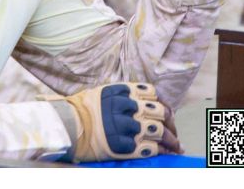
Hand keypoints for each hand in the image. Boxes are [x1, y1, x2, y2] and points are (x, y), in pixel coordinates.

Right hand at [55, 83, 177, 160]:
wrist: (68, 127)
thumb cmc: (84, 110)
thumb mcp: (103, 93)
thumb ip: (125, 95)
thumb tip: (148, 101)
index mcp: (119, 91)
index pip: (151, 92)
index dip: (162, 102)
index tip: (166, 111)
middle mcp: (124, 106)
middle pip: (158, 110)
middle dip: (169, 121)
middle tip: (173, 130)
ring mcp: (124, 126)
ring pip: (157, 130)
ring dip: (169, 138)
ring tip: (174, 144)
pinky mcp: (123, 145)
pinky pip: (149, 148)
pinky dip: (159, 150)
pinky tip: (163, 151)